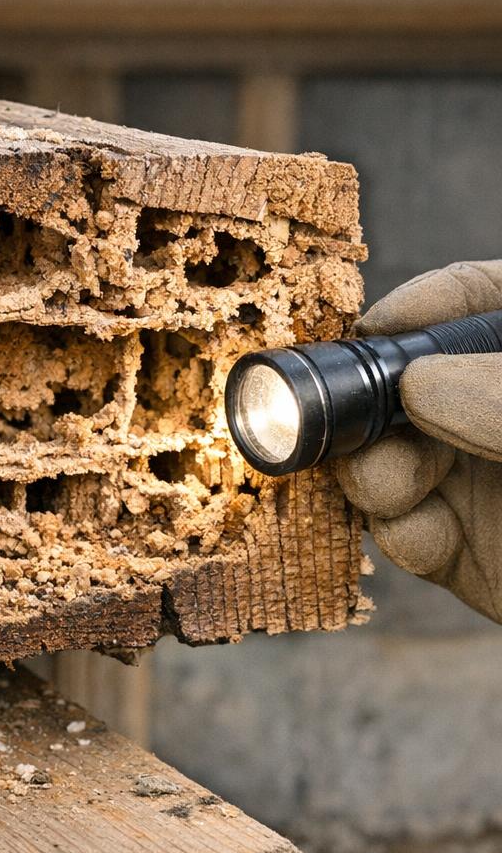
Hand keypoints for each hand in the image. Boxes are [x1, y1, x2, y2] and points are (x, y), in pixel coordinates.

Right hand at [335, 260, 501, 622]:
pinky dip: (398, 531)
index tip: (379, 331)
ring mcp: (485, 482)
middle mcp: (501, 415)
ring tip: (391, 485)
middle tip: (365, 427)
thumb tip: (421, 383)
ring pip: (394, 456)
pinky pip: (409, 530)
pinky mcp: (470, 552)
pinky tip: (421, 535)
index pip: (477, 300)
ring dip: (373, 468)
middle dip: (376, 402)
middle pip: (412, 381)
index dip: (423, 306)